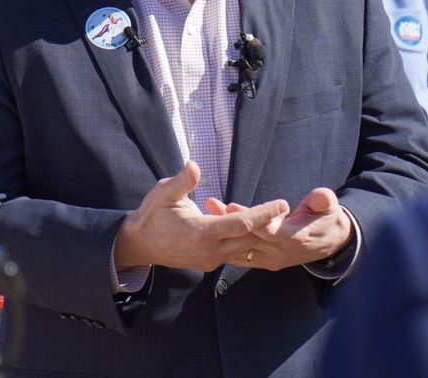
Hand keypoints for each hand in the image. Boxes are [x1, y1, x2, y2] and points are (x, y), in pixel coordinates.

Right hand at [114, 161, 289, 271]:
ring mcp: (211, 260)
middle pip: (250, 238)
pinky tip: (256, 228)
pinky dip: (246, 240)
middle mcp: (211, 251)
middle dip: (269, 224)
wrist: (139, 244)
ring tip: (277, 217)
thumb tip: (194, 165)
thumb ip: (182, 181)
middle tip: (287, 209)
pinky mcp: (210, 262)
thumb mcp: (163, 193)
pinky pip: (235, 252)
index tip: (284, 203)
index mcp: (203, 233)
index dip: (265, 214)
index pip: (242, 224)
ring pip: (244, 248)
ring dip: (259, 233)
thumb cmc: (152, 214)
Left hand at [211, 188, 353, 271]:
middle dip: (230, 222)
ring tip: (209, 208)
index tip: (233, 207)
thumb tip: (321, 197)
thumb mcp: (330, 206)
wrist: (330, 243)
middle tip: (212, 204)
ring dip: (224, 231)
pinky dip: (227, 242)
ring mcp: (271, 259)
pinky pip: (242, 255)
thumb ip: (323, 201)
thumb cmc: (327, 218)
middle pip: (250, 237)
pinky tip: (213, 226)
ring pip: (242, 246)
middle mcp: (280, 252)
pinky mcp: (264, 261)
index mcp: (295, 237)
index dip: (252, 220)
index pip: (270, 231)